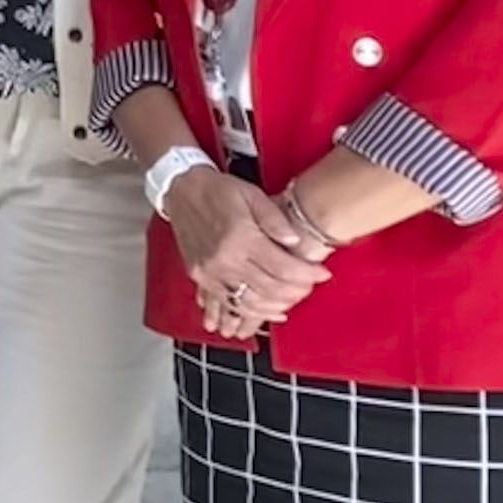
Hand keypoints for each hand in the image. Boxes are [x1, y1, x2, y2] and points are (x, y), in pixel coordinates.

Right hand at [165, 171, 325, 335]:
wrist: (180, 190)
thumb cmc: (217, 190)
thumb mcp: (251, 194)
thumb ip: (275, 219)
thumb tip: (295, 240)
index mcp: (240, 236)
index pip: (284, 267)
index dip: (308, 274)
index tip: (322, 273)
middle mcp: (224, 259)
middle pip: (272, 289)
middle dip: (299, 291)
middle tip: (311, 284)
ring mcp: (211, 272)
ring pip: (253, 303)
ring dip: (280, 305)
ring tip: (294, 296)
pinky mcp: (201, 278)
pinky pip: (232, 305)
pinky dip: (254, 313)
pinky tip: (271, 310)